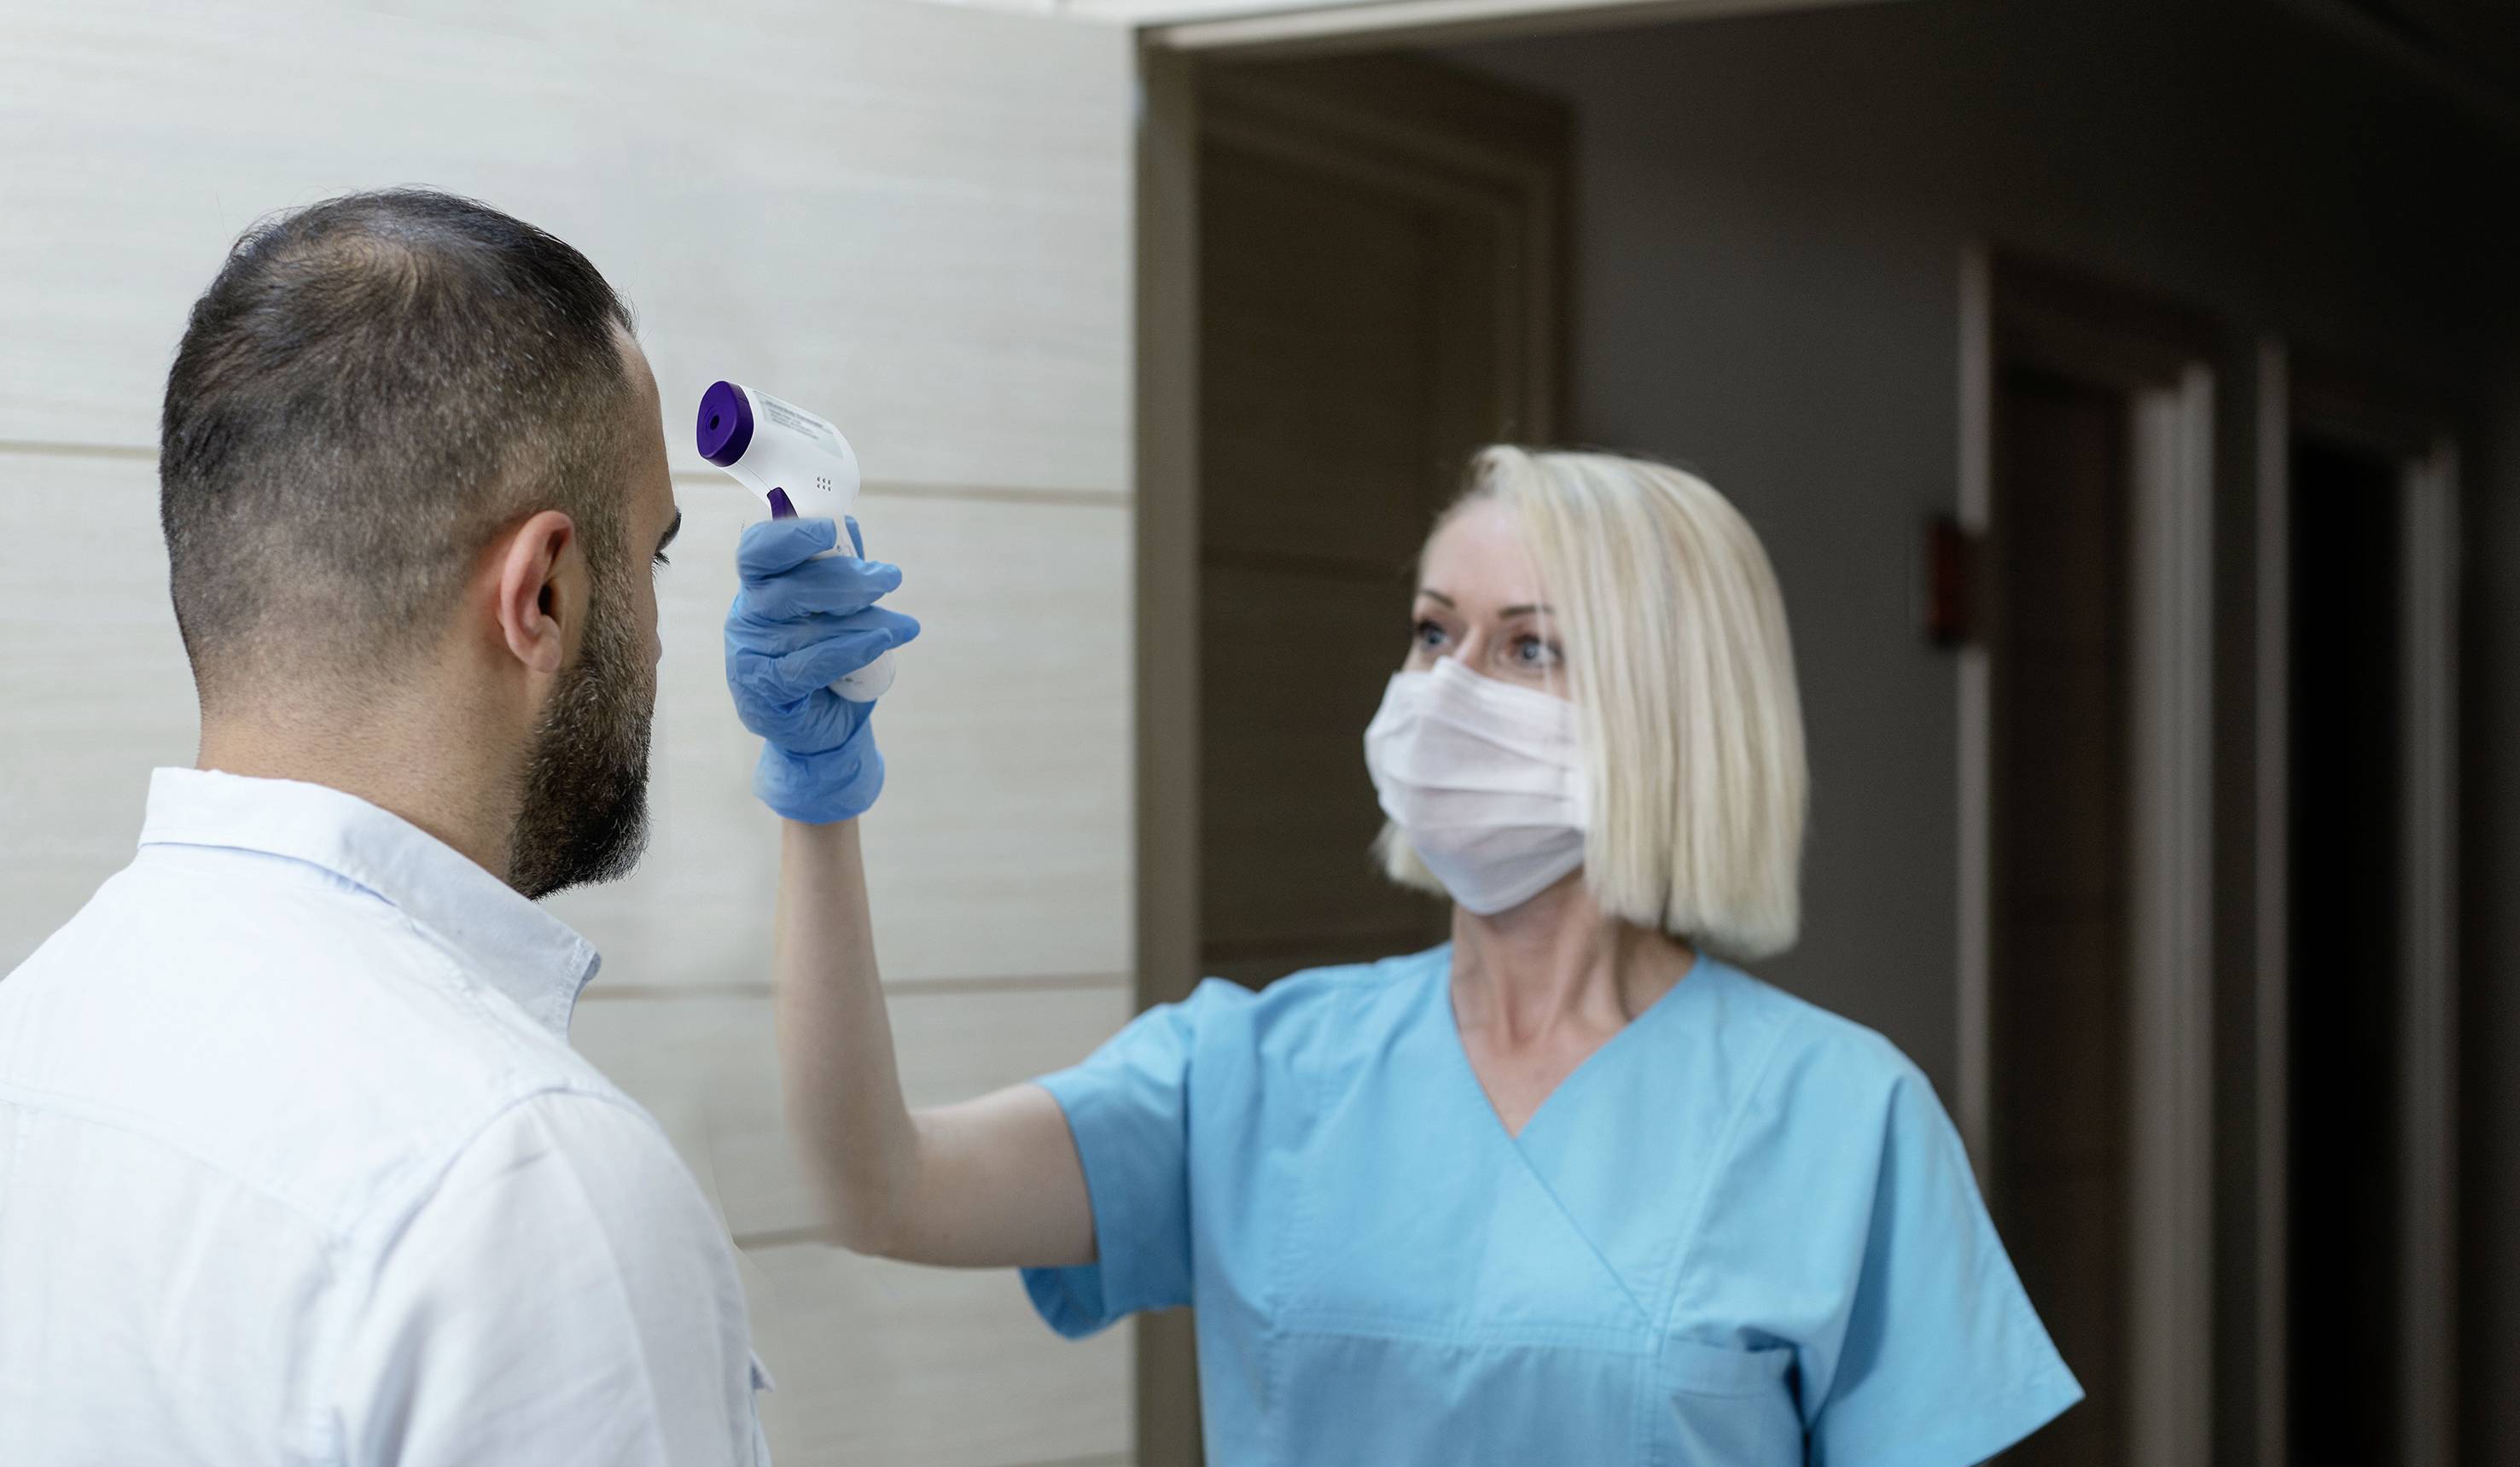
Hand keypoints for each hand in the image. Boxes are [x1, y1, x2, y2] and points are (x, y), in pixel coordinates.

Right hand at [726, 516, 920, 823]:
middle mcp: (747, 620)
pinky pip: (813, 663)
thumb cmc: (827, 663)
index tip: (829, 532)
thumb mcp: (833, 613)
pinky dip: (854, 649)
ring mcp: (750, 657)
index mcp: (758, 590)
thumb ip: (835, 571)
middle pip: (789, 587)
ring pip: (808, 627)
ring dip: (864, 619)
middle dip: (846, 579)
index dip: (788, 537)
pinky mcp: (766, 693)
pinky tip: (885, 640)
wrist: (822, 731)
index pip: (757, 552)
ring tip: (903, 624)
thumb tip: (849, 525)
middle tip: (890, 578)